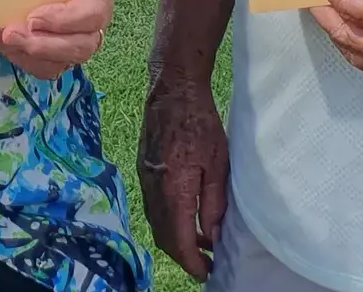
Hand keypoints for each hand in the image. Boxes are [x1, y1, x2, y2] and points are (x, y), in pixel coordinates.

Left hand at [0, 0, 109, 78]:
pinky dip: (20, 58)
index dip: (63, 21)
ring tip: (1, 37)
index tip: (33, 17)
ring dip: (27, 55)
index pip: (91, 14)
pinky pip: (43, 66)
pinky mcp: (56, 53)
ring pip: (60, 63)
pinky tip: (2, 42)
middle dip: (42, 45)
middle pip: (80, 47)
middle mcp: (94, 24)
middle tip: (10, 33)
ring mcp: (76, 42)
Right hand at [138, 79, 228, 280]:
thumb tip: (211, 236)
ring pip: (156, 223)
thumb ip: (213, 204)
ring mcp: (145, 180)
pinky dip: (168, 221)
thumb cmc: (201, 124)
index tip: (206, 272)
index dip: (192, 262)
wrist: (172, 91)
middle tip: (205, 264)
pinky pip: (153, 207)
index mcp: (174, 190)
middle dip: (183, 256)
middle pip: (163, 237)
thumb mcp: (218, 165)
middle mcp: (154, 189)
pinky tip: (187, 218)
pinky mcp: (144, 171)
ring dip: (176, 239)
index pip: (179, 240)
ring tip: (200, 244)